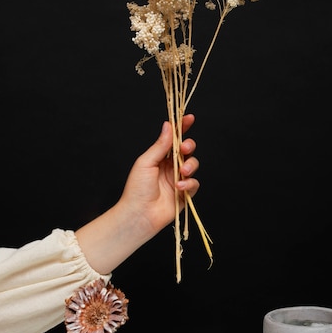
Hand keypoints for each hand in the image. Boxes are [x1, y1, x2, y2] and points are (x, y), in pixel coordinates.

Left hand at [75, 114, 198, 274]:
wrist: (139, 214)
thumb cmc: (137, 189)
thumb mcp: (147, 162)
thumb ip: (161, 145)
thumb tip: (168, 126)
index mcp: (160, 157)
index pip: (174, 139)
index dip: (182, 128)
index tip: (189, 118)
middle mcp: (170, 166)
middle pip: (187, 150)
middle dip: (189, 146)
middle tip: (185, 149)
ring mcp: (178, 179)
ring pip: (193, 165)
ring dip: (190, 165)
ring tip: (182, 172)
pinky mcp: (185, 193)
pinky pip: (194, 184)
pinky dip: (189, 183)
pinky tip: (180, 186)